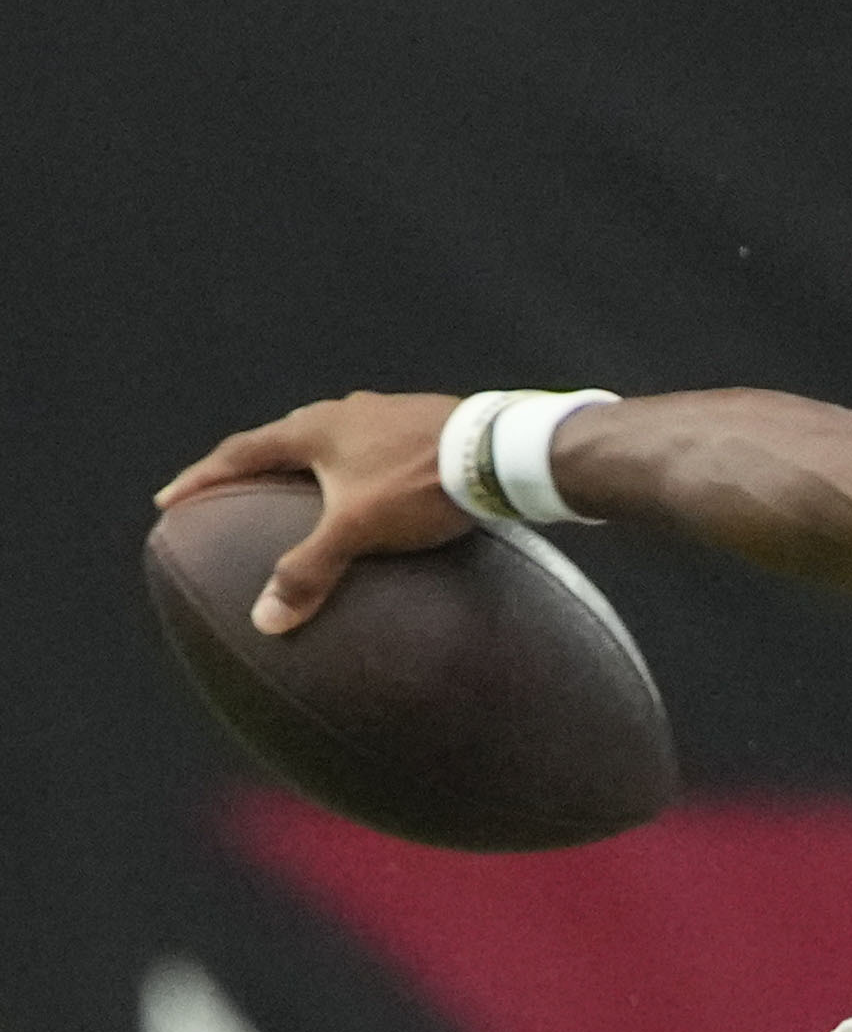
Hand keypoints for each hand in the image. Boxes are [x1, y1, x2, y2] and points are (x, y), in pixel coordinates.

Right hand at [156, 393, 472, 634]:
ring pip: (330, 440)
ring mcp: (385, 413)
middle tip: (231, 492)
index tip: (170, 500)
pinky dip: (354, 469)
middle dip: (252, 468)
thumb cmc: (421, 485)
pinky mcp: (424, 424)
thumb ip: (310, 571)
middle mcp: (342, 412)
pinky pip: (373, 448)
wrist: (501, 452)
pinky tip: (370, 489)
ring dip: (307, 464)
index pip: (240, 454)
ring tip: (297, 491)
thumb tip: (264, 619)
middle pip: (281, 440)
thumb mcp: (357, 529)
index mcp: (312, 429)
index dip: (203, 480)